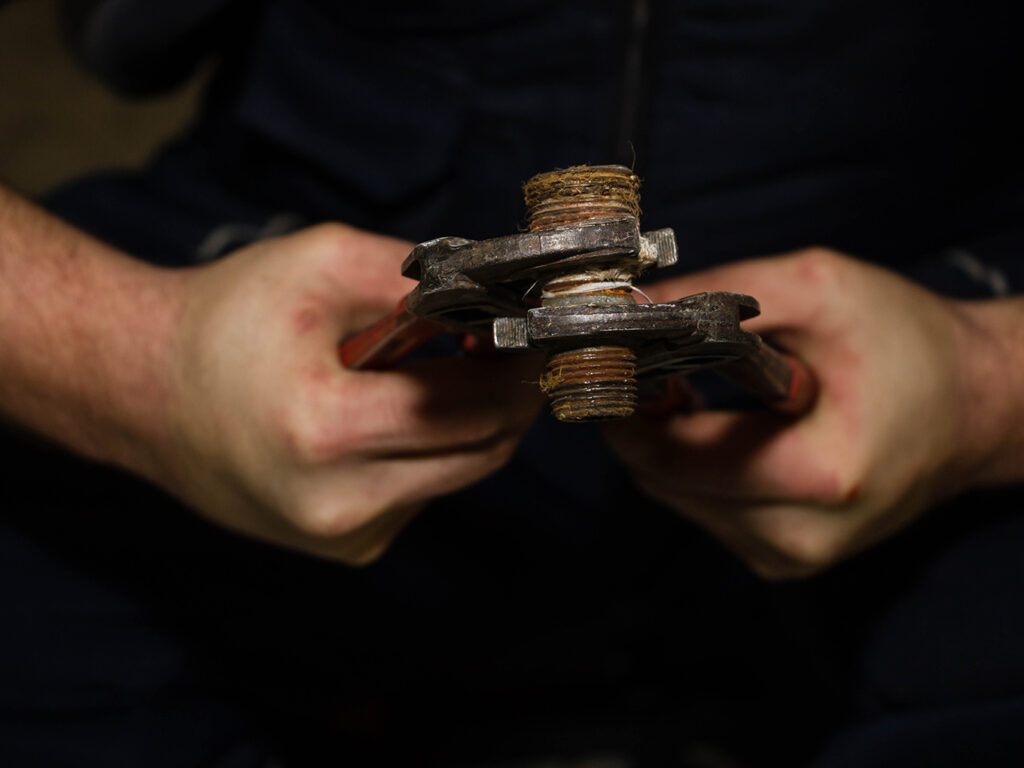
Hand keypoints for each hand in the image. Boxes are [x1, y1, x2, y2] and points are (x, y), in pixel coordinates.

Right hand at [157, 224, 543, 563]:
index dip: (517, 368)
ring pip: (458, 476)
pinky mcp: (344, 548)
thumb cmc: (226, 320)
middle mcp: (338, 504)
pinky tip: (391, 416)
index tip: (532, 334)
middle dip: (508, 397)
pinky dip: (429, 452)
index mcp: (327, 430)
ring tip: (437, 371)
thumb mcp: (321, 264)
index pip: (472, 408)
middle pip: (481, 452)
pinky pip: (422, 494)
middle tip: (504, 349)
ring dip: (469, 423)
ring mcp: (342, 537)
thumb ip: (418, 276)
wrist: (146, 391)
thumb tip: (496, 296)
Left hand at [605, 248, 1002, 578]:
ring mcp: (791, 557)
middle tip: (655, 366)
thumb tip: (631, 306)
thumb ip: (721, 294)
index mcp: (818, 478)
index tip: (616, 358)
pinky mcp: (784, 558)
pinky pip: (702, 509)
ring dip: (666, 443)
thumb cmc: (909, 343)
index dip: (632, 404)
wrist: (974, 407)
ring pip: (675, 498)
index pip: (674, 455)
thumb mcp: (820, 290)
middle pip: (664, 481)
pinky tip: (722, 426)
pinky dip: (693, 466)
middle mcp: (800, 538)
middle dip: (643, 421)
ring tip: (695, 389)